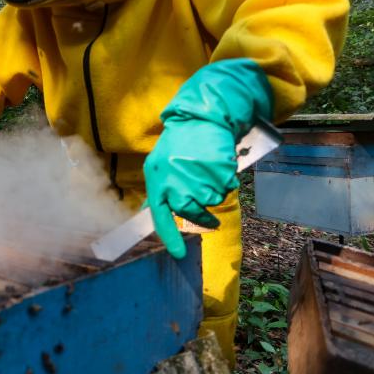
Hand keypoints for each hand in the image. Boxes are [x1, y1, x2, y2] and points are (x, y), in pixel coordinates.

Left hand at [144, 59, 273, 258]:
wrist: (201, 118)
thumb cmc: (178, 143)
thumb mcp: (158, 165)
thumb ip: (157, 189)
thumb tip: (147, 212)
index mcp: (157, 181)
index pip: (160, 216)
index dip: (171, 238)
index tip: (179, 254)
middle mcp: (175, 182)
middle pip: (190, 212)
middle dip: (201, 214)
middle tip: (208, 211)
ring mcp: (197, 178)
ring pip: (211, 201)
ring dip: (214, 192)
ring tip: (207, 173)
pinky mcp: (217, 172)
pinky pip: (226, 189)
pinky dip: (225, 181)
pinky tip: (217, 166)